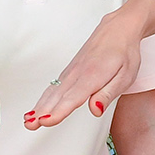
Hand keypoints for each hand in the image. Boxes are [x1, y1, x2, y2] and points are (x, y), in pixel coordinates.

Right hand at [26, 8, 148, 128]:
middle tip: (29, 125)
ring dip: (39, 107)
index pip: (73, 98)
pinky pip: (54, 87)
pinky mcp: (70, 71)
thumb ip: (108, 94)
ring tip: (28, 121)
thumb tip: (95, 110)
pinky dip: (44, 99)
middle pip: (58, 97)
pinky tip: (37, 109)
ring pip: (53, 92)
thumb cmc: (124, 53)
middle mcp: (78, 73)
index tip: (46, 121)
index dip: (60, 111)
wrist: (118, 29)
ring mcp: (72, 72)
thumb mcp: (126, 75)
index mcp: (93, 76)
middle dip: (43, 112)